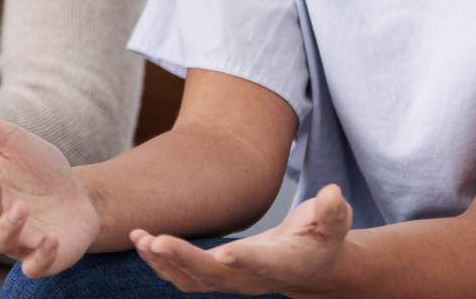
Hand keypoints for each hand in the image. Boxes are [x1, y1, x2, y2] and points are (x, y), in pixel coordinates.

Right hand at [0, 92, 99, 276]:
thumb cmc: (34, 166)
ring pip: (1, 241)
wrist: (77, 196)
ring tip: (21, 208)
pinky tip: (50, 239)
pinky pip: (35, 266)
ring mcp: (17, 240)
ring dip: (9, 226)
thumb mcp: (6, 139)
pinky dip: (41, 257)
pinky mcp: (42, 258)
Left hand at [131, 184, 351, 294]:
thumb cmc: (322, 237)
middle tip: (156, 240)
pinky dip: (161, 261)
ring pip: (192, 280)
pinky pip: (183, 275)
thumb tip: (333, 195)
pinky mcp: (216, 274)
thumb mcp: (335, 222)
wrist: (309, 264)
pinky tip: (142, 241)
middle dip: (184, 259)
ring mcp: (232, 280)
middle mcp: (253, 279)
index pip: (262, 265)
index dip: (244, 262)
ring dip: (163, 262)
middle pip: (215, 276)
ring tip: (140, 238)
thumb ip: (333, 212)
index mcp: (284, 264)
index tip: (223, 255)